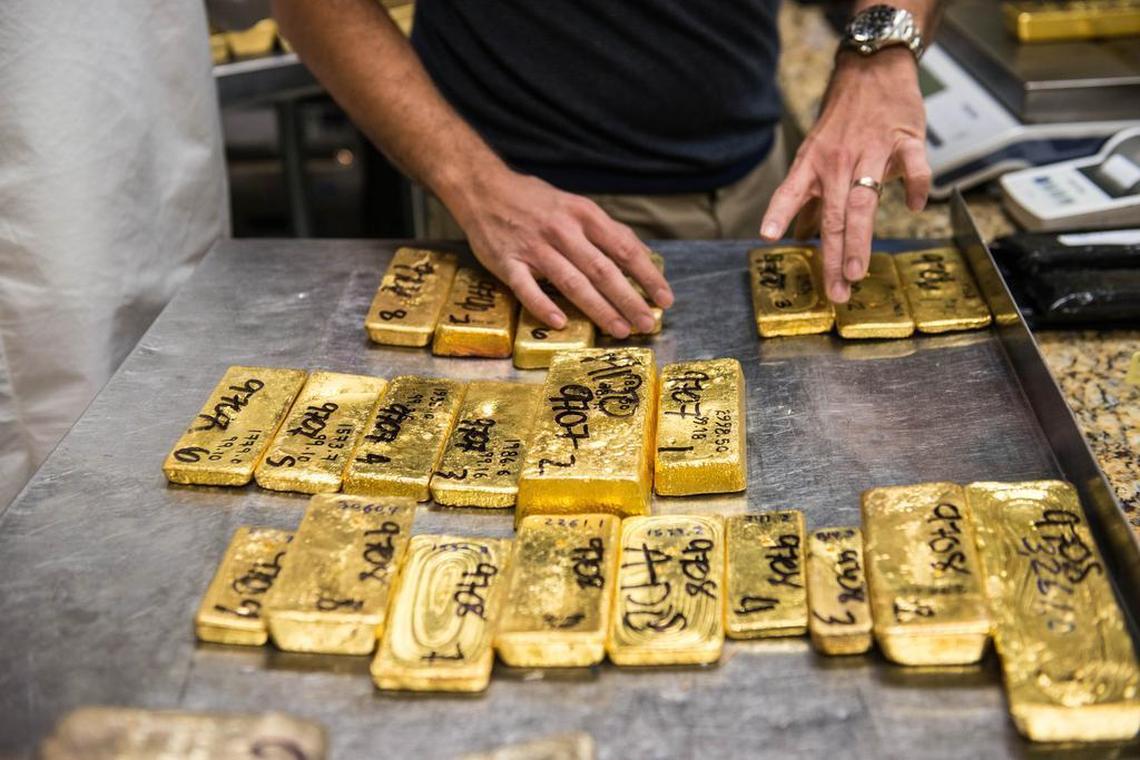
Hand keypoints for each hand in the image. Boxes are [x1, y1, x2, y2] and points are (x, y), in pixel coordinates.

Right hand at [445, 167, 672, 337]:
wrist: (483, 188)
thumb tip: (639, 254)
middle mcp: (562, 231)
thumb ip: (604, 230)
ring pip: (572, 282)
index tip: (664, 298)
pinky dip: (543, 306)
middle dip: (629, 299)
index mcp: (583, 215)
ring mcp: (533, 248)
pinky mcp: (507, 262)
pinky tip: (561, 323)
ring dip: (598, 308)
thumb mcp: (574, 205)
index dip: (647, 275)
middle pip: (602, 270)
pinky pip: (527, 289)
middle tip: (647, 323)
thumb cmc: (534, 200)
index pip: (624, 248)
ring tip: (619, 329)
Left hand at [760, 48, 930, 302]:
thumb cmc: (843, 118)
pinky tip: (914, 207)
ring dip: (860, 240)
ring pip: (864, 201)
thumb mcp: (817, 152)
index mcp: (813, 163)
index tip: (768, 237)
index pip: (791, 192)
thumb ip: (811, 195)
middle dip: (832, 256)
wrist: (874, 69)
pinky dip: (915, 187)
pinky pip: (913, 167)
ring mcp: (871, 150)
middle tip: (835, 290)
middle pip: (833, 215)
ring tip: (857, 272)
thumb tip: (797, 234)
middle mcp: (838, 160)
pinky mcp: (904, 139)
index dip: (779, 213)